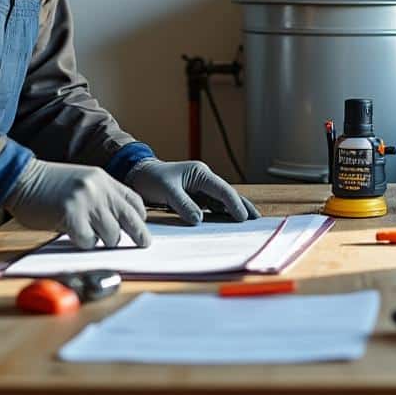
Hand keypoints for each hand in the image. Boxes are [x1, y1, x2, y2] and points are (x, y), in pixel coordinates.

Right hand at [3, 158, 149, 249]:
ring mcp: (86, 202)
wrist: (21, 178)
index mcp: (103, 180)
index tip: (141, 225)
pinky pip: (89, 241)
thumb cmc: (48, 184)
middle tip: (144, 244)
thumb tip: (116, 221)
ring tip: (93, 237)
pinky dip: (86, 244)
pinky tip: (78, 238)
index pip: (133, 200)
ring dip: (105, 241)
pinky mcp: (71, 216)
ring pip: (112, 234)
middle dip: (140, 234)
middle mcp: (99, 189)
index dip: (139, 216)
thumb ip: (100, 196)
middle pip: (131, 218)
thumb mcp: (81, 181)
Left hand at [123, 158, 260, 224]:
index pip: (222, 190)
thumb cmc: (152, 179)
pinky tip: (229, 221)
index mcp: (200, 173)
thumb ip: (183, 204)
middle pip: (227, 194)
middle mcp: (203, 179)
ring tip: (248, 220)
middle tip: (256, 218)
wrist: (139, 175)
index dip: (234, 204)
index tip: (243, 217)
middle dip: (242, 205)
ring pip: (221, 200)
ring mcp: (200, 188)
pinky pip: (211, 205)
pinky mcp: (195, 196)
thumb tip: (199, 219)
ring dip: (234, 210)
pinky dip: (221, 213)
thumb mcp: (167, 190)